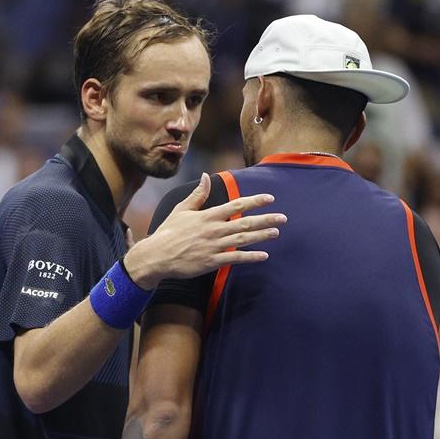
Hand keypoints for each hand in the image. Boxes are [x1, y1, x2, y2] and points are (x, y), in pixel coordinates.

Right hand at [124, 173, 284, 289]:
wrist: (157, 256)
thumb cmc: (169, 232)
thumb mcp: (181, 210)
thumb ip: (197, 195)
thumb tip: (204, 176)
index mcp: (208, 216)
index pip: (236, 205)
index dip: (254, 201)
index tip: (269, 198)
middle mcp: (214, 230)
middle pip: (245, 223)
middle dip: (266, 219)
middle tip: (283, 218)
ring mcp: (214, 246)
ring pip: (243, 240)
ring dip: (262, 236)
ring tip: (276, 232)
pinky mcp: (212, 262)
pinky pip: (235, 259)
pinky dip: (250, 257)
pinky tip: (264, 256)